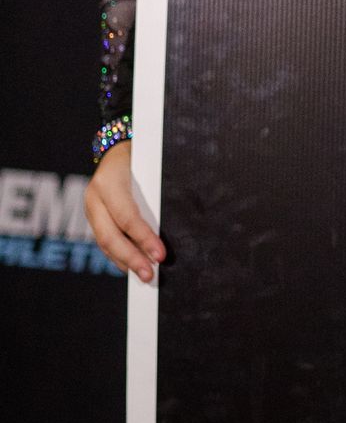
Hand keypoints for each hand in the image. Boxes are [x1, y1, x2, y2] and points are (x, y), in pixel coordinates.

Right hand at [84, 143, 164, 283]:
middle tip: (150, 275)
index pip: (127, 217)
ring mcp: (90, 208)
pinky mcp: (94, 217)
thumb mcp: (150, 166)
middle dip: (131, 258)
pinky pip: (104, 241)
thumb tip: (177, 223)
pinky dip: (119, 256)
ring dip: (125, 261)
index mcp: (108, 182)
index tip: (161, 256)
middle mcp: (93, 197)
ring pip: (104, 242)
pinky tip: (132, 267)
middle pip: (110, 236)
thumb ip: (157, 192)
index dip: (144, 239)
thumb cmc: (142, 155)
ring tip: (144, 276)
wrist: (117, 146)